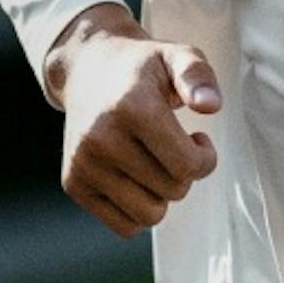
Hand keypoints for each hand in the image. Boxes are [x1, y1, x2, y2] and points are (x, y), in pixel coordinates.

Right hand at [45, 2, 222, 236]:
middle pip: (173, 191)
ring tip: (154, 163)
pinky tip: (136, 178)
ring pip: (150, 215)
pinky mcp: (73, 184)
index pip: (188, 166)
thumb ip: (198, 76)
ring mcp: (83, 164)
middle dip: (183, 173)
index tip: (197, 139)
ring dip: (162, 194)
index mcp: (131, 106)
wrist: (87, 70)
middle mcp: (100, 138)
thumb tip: (210, 105)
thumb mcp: (176, 56)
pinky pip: (125, 226)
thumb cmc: (141, 68)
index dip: (205, 158)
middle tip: (171, 147)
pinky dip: (138, 210)